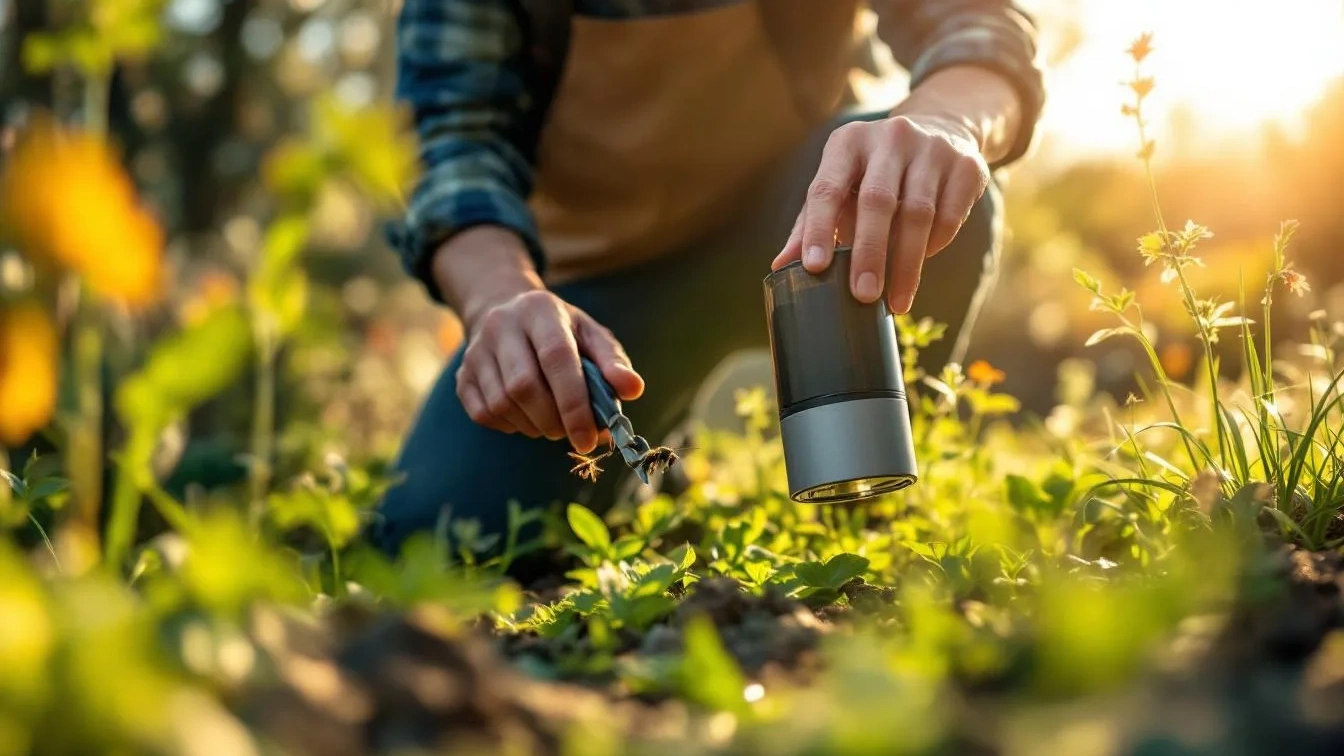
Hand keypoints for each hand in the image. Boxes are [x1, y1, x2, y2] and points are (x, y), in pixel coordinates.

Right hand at [432, 227, 643, 452]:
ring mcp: (476, 350)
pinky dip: (511, 426)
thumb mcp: (590, 334)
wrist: (504, 311)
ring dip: (534, 426)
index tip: (589, 438)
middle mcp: (502, 325)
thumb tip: (633, 390)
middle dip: (554, 421)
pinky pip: (483, 413)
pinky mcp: (462, 375)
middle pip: (524, 386)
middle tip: (572, 432)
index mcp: (540, 310)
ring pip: (502, 404)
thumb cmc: (559, 330)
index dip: (574, 403)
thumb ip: (613, 362)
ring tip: (552, 422)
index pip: (556, 358)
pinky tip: (527, 417)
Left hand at [772, 67, 1019, 313]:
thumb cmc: (874, 170)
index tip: (813, 267)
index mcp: (848, 142)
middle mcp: (890, 137)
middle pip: (878, 201)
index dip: (818, 229)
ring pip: (918, 214)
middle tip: (862, 296)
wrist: (941, 129)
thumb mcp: (840, 184)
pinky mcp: (966, 165)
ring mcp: (932, 148)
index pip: (827, 189)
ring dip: (906, 265)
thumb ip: (811, 222)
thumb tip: (780, 267)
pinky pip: (950, 216)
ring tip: (895, 302)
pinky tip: (920, 266)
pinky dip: (934, 246)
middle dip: (869, 253)